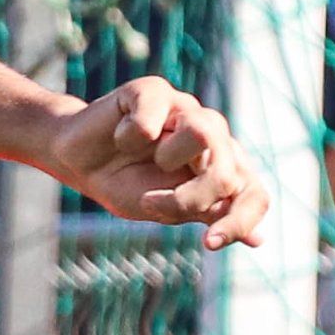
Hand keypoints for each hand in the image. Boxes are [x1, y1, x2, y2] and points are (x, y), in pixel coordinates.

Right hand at [43, 77, 272, 247]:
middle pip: (228, 174)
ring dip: (165, 159)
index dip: (239, 222)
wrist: (77, 161)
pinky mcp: (154, 90)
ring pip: (202, 133)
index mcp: (222, 166)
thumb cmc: (124, 183)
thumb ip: (208, 212)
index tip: (207, 244)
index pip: (253, 195)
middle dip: (187, 200)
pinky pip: (152, 119)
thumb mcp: (165, 209)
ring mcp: (186, 108)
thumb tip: (257, 239)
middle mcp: (213, 135)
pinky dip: (127, 136)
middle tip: (149, 203)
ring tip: (140, 157)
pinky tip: (120, 135)